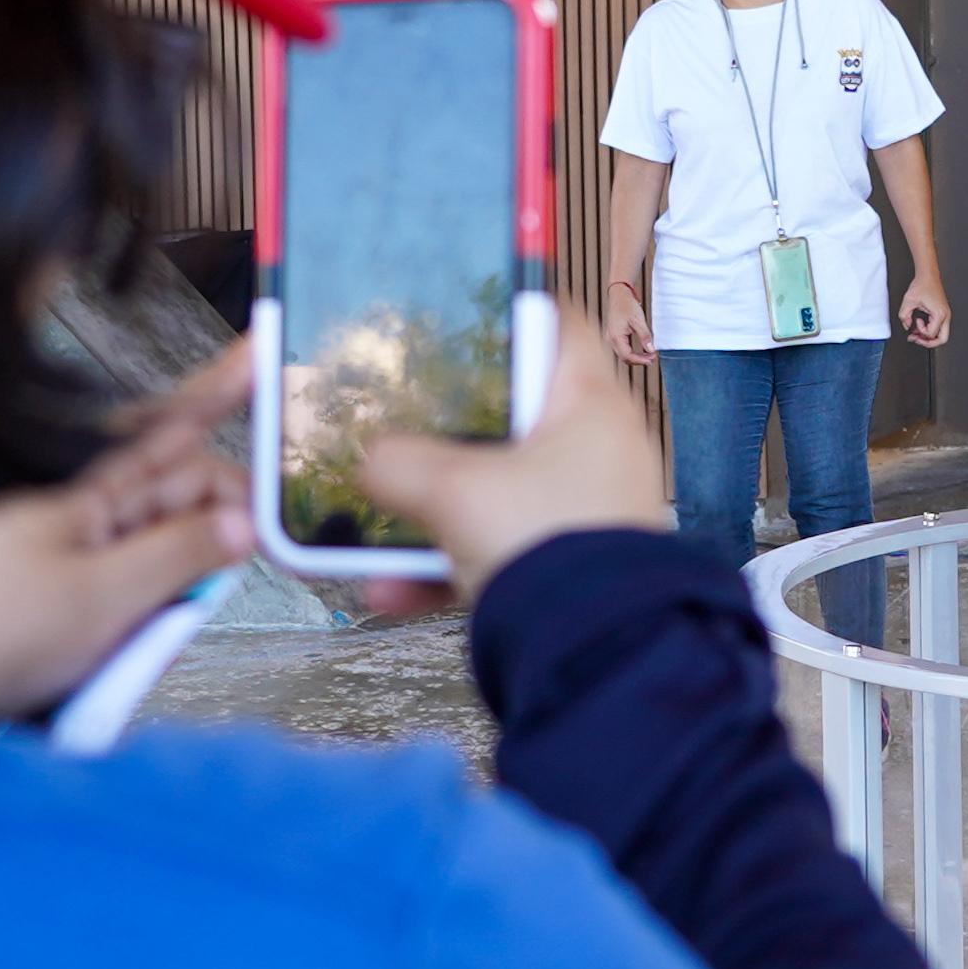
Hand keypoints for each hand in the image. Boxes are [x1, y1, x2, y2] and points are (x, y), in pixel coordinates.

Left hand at [0, 344, 255, 719]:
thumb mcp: (101, 598)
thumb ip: (178, 557)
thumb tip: (241, 524)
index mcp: (83, 493)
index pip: (168, 434)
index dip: (216, 398)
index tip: (259, 369)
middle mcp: (77, 514)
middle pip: (171, 490)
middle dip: (218, 506)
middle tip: (256, 534)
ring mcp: (69, 555)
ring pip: (154, 542)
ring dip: (185, 569)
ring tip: (193, 592)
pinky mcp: (62, 599)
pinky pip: (127, 585)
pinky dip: (152, 603)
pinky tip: (156, 622)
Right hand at [356, 332, 664, 615]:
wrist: (597, 661)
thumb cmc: (554, 553)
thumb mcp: (458, 493)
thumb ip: (400, 464)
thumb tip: (370, 461)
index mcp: (589, 406)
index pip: (553, 324)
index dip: (501, 308)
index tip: (449, 313)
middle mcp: (592, 451)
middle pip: (507, 414)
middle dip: (441, 426)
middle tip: (392, 417)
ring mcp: (578, 511)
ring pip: (491, 488)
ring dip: (429, 506)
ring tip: (374, 517)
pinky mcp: (561, 566)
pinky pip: (491, 549)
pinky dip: (443, 564)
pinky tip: (389, 588)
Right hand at [603, 286, 654, 366]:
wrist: (619, 295)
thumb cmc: (627, 305)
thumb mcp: (639, 321)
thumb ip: (645, 336)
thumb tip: (651, 350)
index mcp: (616, 337)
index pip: (627, 356)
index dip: (640, 360)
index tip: (652, 359)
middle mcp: (611, 339)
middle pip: (624, 358)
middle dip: (639, 360)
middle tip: (652, 358)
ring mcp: (611, 338)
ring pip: (623, 355)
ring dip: (636, 357)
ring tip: (649, 355)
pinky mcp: (614, 336)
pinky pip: (622, 349)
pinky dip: (632, 352)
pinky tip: (641, 351)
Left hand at [900, 274, 951, 347]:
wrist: (928, 276)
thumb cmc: (923, 285)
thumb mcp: (909, 301)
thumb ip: (904, 316)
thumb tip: (907, 325)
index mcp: (939, 314)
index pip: (931, 333)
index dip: (920, 331)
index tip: (916, 323)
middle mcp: (945, 315)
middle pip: (942, 339)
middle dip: (929, 342)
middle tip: (918, 340)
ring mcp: (945, 314)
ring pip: (941, 335)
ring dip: (929, 337)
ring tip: (917, 335)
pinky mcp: (942, 313)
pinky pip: (939, 327)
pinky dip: (930, 330)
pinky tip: (920, 327)